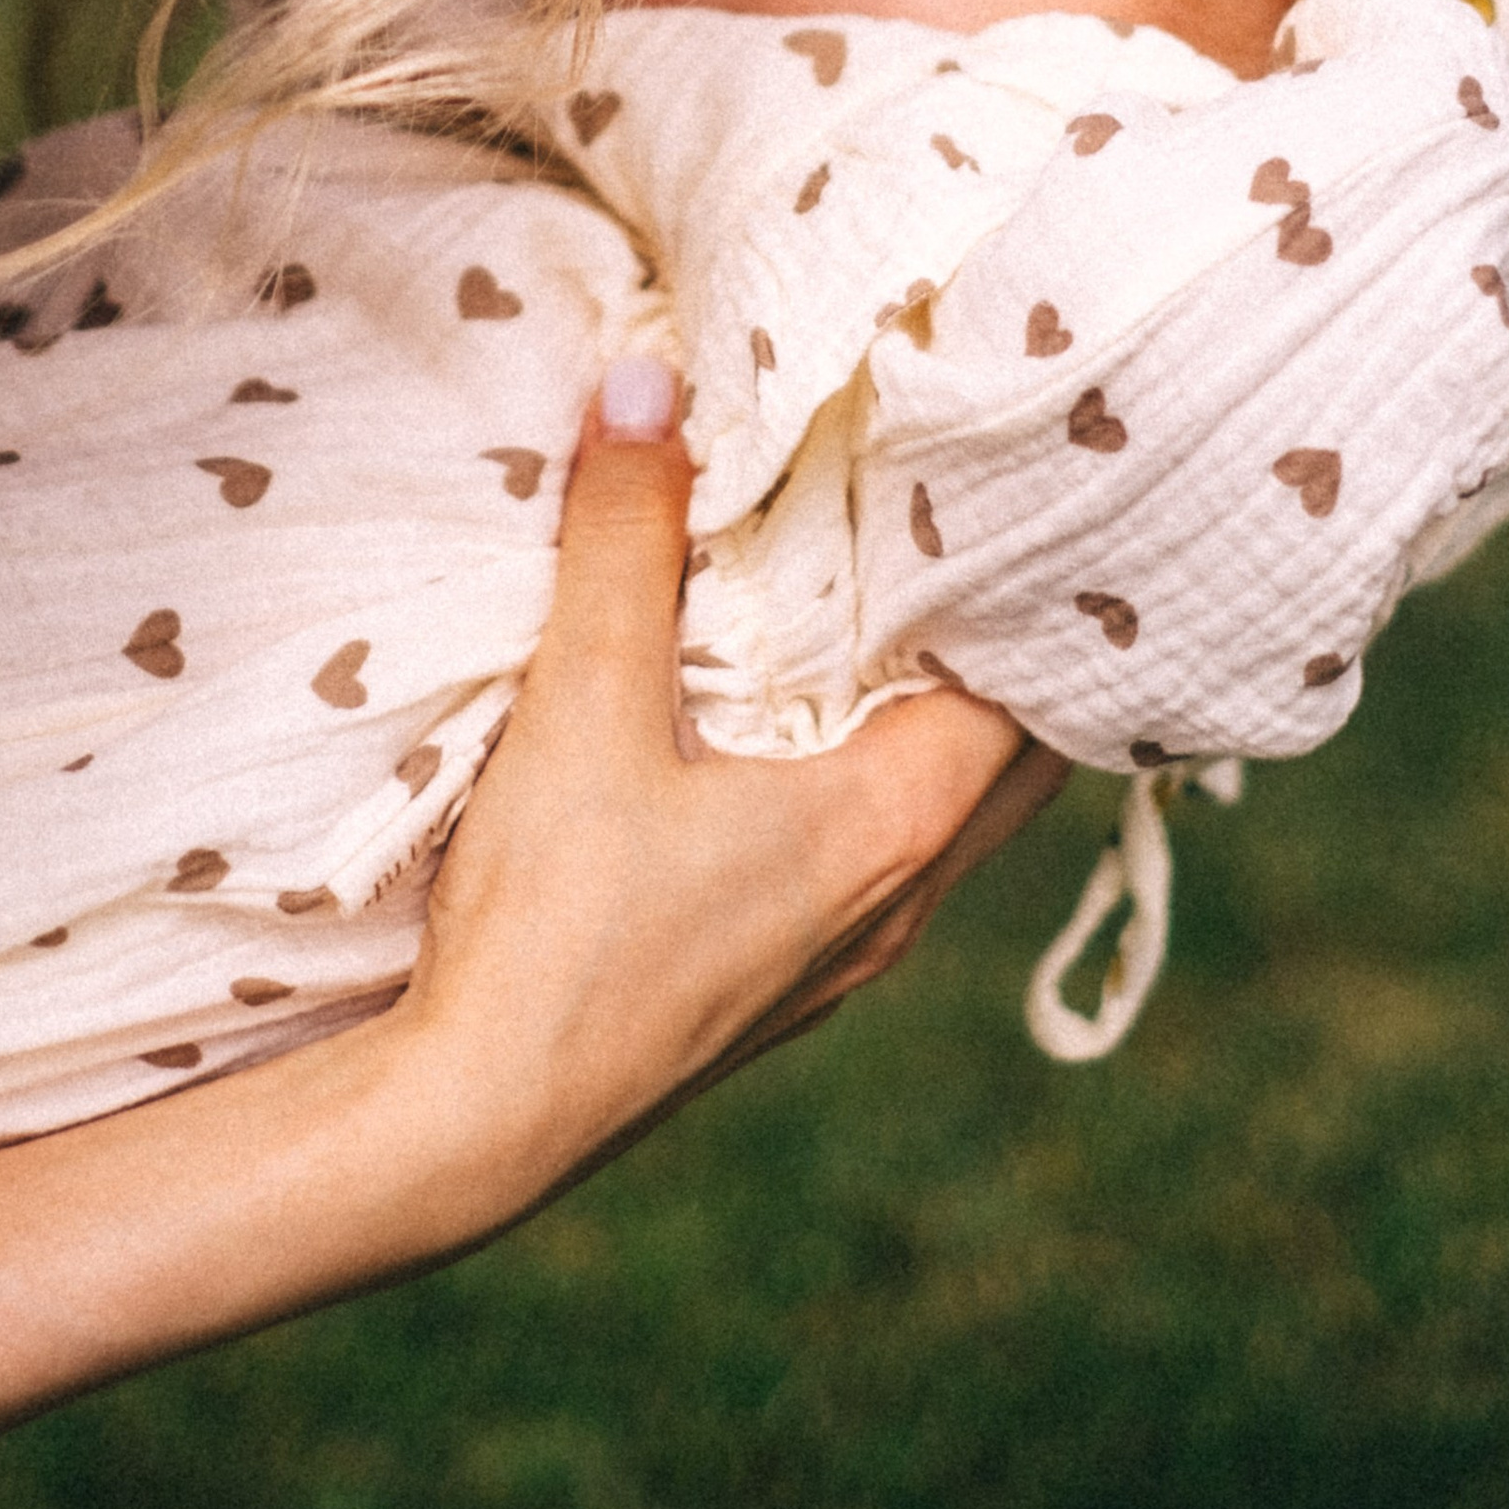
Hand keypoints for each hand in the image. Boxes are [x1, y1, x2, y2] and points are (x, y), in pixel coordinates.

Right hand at [404, 355, 1060, 1199]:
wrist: (472, 1128)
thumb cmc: (550, 927)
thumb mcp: (585, 705)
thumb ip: (622, 539)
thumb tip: (648, 381)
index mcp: (893, 825)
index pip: (1035, 690)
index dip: (1035, 592)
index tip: (1020, 495)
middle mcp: (899, 897)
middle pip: (1017, 754)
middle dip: (1010, 647)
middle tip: (977, 530)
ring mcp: (846, 951)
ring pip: (951, 811)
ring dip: (945, 717)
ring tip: (906, 610)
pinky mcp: (783, 977)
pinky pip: (885, 854)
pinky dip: (886, 775)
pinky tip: (814, 730)